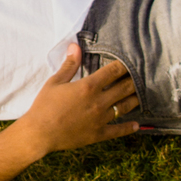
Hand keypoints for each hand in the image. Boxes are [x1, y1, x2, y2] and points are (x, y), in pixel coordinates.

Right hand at [17, 44, 140, 155]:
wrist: (40, 133)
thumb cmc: (44, 105)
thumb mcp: (54, 82)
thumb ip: (69, 65)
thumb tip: (75, 46)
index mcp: (88, 86)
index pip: (112, 71)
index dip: (123, 65)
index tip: (130, 61)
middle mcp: (99, 102)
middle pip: (124, 88)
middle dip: (133, 80)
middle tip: (140, 76)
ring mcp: (101, 119)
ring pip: (125, 107)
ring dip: (134, 99)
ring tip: (140, 94)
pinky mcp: (99, 134)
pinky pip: (119, 130)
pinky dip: (129, 127)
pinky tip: (136, 125)